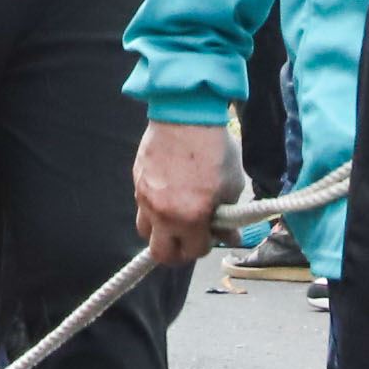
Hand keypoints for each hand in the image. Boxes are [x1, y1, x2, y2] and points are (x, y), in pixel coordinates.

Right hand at [134, 119, 247, 268]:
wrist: (185, 115)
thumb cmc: (215, 150)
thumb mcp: (232, 186)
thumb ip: (227, 216)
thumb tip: (227, 233)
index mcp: (191, 218)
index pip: (193, 252)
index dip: (205, 246)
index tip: (212, 234)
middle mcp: (163, 213)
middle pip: (159, 253)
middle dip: (175, 252)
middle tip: (188, 240)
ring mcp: (145, 197)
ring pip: (145, 230)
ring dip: (160, 230)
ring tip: (175, 216)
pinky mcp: (136, 180)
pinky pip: (142, 204)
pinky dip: (155, 207)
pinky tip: (169, 189)